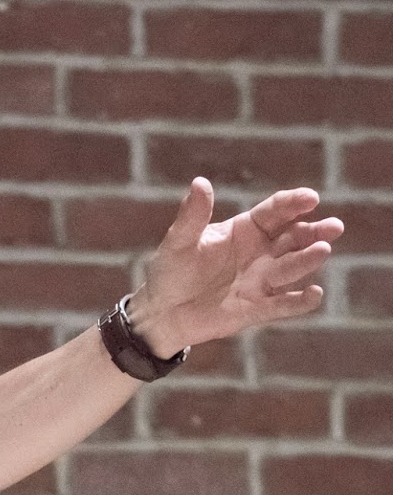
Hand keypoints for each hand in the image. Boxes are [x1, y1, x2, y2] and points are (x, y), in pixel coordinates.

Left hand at [128, 177, 340, 355]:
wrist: (161, 313)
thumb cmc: (170, 271)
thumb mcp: (178, 242)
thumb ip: (192, 216)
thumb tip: (199, 182)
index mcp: (245, 230)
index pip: (275, 212)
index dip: (293, 203)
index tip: (310, 198)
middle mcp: (260, 253)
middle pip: (294, 237)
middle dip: (314, 231)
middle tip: (333, 226)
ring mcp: (262, 281)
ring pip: (292, 267)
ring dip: (308, 260)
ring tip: (321, 250)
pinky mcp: (258, 309)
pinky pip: (284, 305)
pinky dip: (300, 301)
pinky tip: (314, 294)